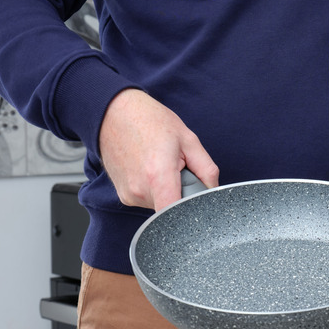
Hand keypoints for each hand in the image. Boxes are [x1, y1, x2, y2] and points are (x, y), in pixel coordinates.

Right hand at [99, 88, 219, 210]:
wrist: (115, 113)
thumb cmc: (150, 121)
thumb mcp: (188, 140)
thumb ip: (207, 169)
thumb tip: (214, 190)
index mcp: (158, 176)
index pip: (176, 214)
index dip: (191, 211)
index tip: (196, 200)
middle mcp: (140, 190)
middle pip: (172, 208)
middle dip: (182, 192)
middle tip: (178, 169)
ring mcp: (130, 195)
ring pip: (161, 204)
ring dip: (168, 190)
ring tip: (161, 165)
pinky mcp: (124, 196)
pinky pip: (148, 200)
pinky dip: (155, 189)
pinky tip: (150, 169)